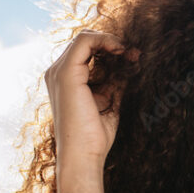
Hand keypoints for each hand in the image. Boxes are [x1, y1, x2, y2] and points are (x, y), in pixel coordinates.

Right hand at [45, 29, 137, 173]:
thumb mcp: (109, 102)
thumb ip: (114, 82)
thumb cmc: (95, 135)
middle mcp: (57, 72)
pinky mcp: (66, 74)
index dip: (110, 49)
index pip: (86, 51)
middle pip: (85, 42)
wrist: (84, 154)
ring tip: (131, 54)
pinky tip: (121, 51)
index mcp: (66, 79)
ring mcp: (59, 72)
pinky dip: (105, 41)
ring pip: (84, 38)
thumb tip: (129, 64)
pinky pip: (84, 42)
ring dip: (112, 42)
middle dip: (113, 44)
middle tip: (135, 54)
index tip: (133, 57)